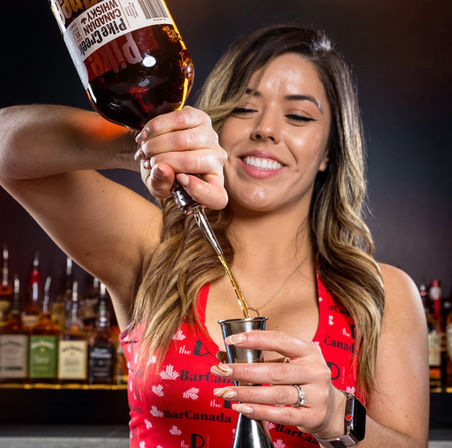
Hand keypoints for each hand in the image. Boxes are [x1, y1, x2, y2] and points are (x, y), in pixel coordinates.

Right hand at [135, 106, 227, 209]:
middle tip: (147, 162)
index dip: (200, 191)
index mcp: (212, 184)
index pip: (217, 196)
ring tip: (145, 150)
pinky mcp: (200, 118)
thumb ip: (160, 183)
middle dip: (163, 161)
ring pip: (184, 140)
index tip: (180, 181)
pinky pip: (180, 119)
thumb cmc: (162, 171)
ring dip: (157, 145)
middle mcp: (217, 160)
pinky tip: (147, 134)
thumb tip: (161, 168)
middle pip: (193, 161)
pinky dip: (158, 127)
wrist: (157, 147)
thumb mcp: (157, 185)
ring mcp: (211, 137)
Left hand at [210, 330, 346, 437]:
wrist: (331, 406)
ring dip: (246, 392)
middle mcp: (315, 371)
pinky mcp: (312, 416)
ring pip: (275, 394)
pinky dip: (258, 411)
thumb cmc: (303, 378)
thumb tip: (225, 355)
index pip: (279, 340)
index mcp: (308, 350)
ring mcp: (316, 394)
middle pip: (274, 370)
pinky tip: (241, 407)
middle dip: (243, 370)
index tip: (231, 341)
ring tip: (225, 391)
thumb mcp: (291, 361)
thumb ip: (264, 357)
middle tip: (221, 370)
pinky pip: (281, 414)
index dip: (254, 339)